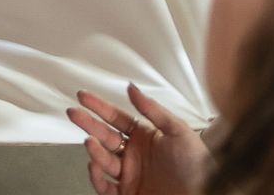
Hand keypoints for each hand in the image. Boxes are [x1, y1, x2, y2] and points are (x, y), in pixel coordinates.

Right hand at [68, 86, 209, 194]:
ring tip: (91, 142)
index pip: (116, 118)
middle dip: (88, 123)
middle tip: (75, 113)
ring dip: (94, 150)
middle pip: (104, 135)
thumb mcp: (179, 132)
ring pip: (102, 160)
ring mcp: (129, 175)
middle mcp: (134, 155)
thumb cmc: (198, 167)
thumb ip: (153, 110)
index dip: (99, 107)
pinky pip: (104, 187)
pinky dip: (96, 177)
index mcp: (146, 137)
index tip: (84, 96)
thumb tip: (132, 88)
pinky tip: (94, 166)